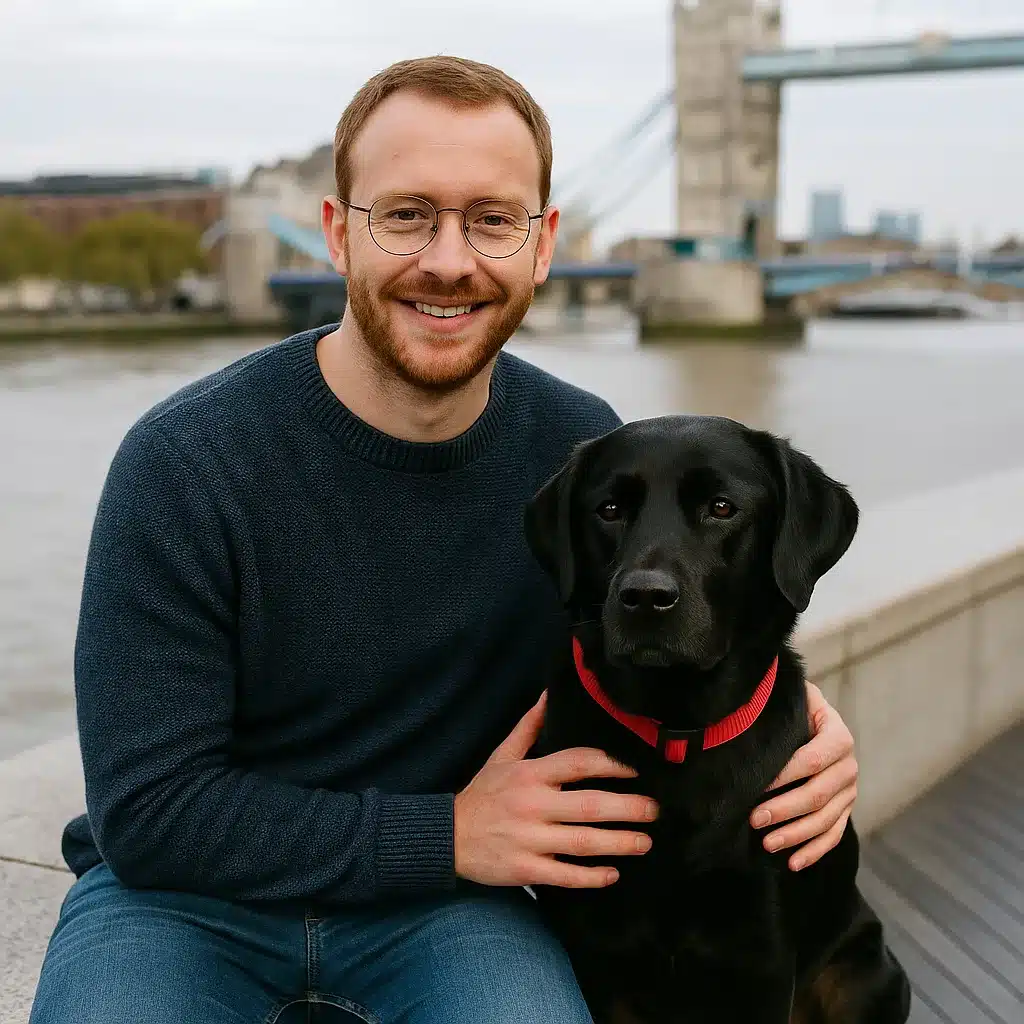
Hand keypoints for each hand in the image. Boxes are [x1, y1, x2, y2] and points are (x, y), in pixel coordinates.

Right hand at [454, 692, 659, 888]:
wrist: (447, 837)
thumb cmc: (482, 794)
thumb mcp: (502, 756)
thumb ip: (529, 726)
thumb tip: (550, 694)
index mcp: (530, 773)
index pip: (579, 763)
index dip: (613, 765)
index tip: (637, 770)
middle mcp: (532, 804)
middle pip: (590, 805)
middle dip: (628, 808)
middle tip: (654, 810)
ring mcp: (529, 839)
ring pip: (583, 841)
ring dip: (619, 843)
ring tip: (645, 842)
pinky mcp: (525, 870)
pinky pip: (565, 875)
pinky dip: (592, 876)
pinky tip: (613, 874)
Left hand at [750, 682, 857, 870]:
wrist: (815, 716)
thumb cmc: (794, 708)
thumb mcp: (792, 698)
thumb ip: (776, 704)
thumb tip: (742, 715)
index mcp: (837, 735)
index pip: (812, 759)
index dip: (784, 775)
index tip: (755, 785)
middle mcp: (848, 765)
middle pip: (818, 794)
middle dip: (785, 809)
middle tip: (754, 819)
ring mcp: (850, 791)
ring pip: (826, 819)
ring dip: (796, 835)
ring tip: (768, 843)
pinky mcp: (845, 809)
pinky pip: (834, 835)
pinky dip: (814, 851)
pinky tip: (793, 863)